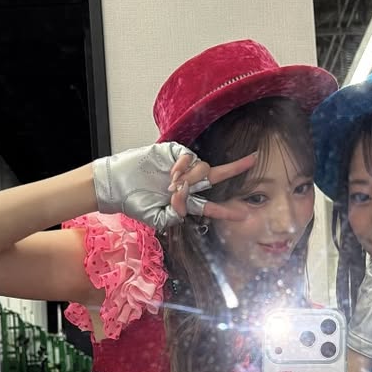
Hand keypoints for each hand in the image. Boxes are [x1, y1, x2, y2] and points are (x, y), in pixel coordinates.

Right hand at [91, 143, 256, 234]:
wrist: (117, 185)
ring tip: (172, 185)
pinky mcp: (173, 153)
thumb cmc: (134, 202)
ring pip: (203, 169)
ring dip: (190, 179)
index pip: (210, 205)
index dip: (226, 210)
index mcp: (185, 200)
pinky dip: (184, 166)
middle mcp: (188, 183)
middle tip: (254, 160)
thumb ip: (173, 215)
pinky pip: (189, 156)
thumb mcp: (155, 218)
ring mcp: (181, 167)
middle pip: (217, 176)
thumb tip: (185, 200)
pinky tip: (172, 173)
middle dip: (235, 168)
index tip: (244, 214)